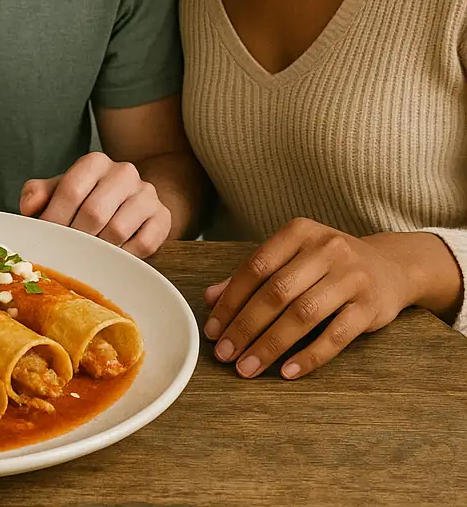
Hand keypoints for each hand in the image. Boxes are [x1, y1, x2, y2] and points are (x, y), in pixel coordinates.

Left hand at [19, 151, 171, 256]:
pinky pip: (143, 244)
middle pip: (94, 212)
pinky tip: (112, 257)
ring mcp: (147, 194)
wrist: (132, 199)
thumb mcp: (61, 189)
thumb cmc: (89, 197)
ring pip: (118, 230)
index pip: (71, 190)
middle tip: (65, 252)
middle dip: (75, 237)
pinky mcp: (162, 217)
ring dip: (99, 249)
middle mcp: (124, 172)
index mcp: (95, 162)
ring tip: (87, 256)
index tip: (46, 237)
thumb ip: (39, 193)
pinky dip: (124, 256)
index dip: (55, 218)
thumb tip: (28, 208)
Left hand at [203, 218, 414, 379]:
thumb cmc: (328, 264)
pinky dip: (310, 356)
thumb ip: (252, 275)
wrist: (391, 267)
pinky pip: (336, 336)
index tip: (213, 330)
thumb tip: (210, 299)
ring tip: (247, 367)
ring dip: (271, 345)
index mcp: (299, 231)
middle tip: (225, 354)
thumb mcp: (291, 258)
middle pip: (276, 292)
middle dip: (245, 326)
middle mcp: (327, 248)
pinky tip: (287, 371)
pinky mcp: (372, 306)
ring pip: (303, 315)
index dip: (230, 301)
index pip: (255, 267)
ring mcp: (352, 276)